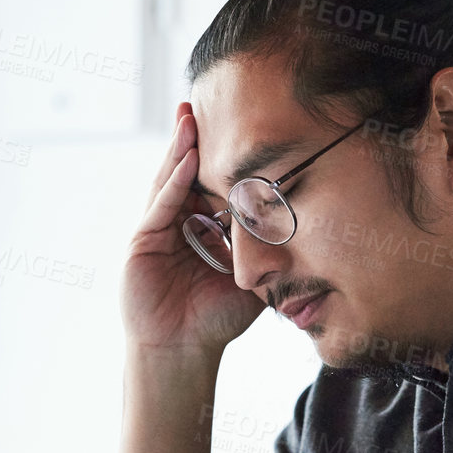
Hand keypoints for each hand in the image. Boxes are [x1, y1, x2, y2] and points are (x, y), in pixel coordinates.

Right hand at [122, 102, 266, 355]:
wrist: (184, 351)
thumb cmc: (217, 319)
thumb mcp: (252, 278)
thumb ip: (270, 252)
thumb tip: (309, 229)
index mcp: (203, 228)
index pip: (214, 183)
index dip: (225, 157)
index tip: (241, 125)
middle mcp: (178, 223)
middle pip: (188, 172)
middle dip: (197, 140)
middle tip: (209, 101)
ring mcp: (158, 229)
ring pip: (171, 180)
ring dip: (181, 149)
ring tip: (192, 117)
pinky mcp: (143, 241)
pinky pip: (161, 204)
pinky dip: (173, 181)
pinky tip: (186, 158)